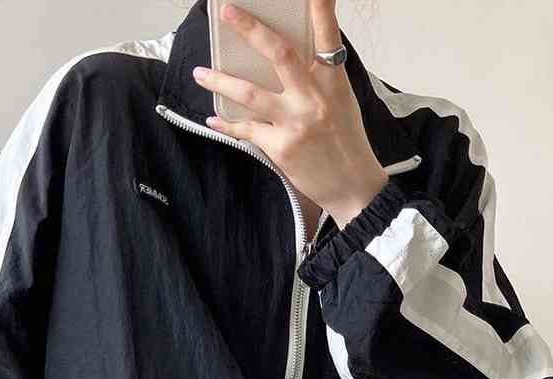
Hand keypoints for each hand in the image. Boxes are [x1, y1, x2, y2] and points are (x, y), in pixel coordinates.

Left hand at [193, 1, 388, 228]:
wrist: (353, 187)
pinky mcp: (281, 147)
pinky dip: (228, 124)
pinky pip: (246, 129)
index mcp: (333, 81)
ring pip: (250, 93)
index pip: (327, 35)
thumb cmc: (346, 143)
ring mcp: (296, 122)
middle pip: (279, 54)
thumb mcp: (341, 102)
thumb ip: (318, 78)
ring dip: (220, 81)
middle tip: (228, 12)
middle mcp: (313, 98)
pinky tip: (215, 119)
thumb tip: (289, 59)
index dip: (320, 7)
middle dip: (251, 29)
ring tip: (200, 73)